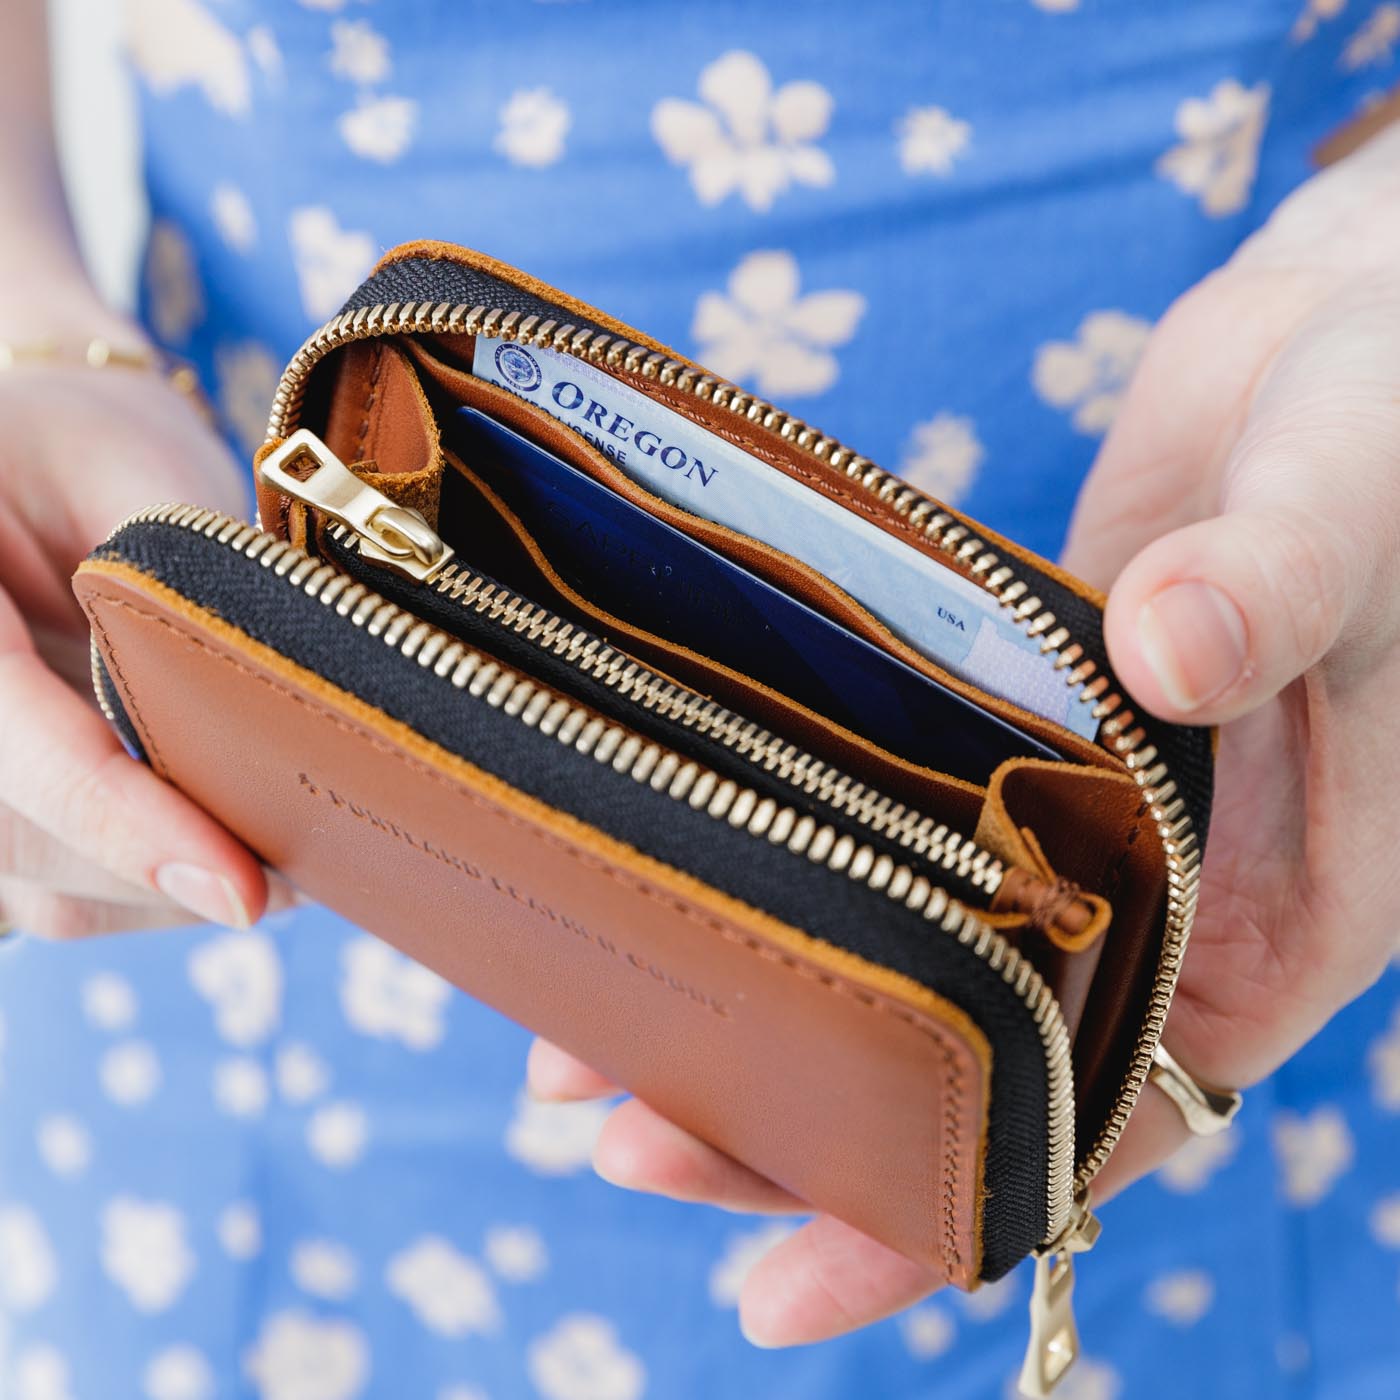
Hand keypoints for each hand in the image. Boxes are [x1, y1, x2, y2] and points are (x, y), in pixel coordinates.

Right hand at [0, 295, 276, 936]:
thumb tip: (262, 718)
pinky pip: (62, 892)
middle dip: (182, 866)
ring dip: (175, 889)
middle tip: (318, 862)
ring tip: (288, 852)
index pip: (25, 751)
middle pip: (38, 843)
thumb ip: (180, 575)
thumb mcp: (130, 462)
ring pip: (54, 890)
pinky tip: (229, 846)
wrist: (26, 452)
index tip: (243, 890)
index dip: (131, 825)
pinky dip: (155, 885)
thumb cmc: (80, 439)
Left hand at [522, 124, 1399, 1343]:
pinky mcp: (1006, 728)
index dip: (946, 1223)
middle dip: (794, 1126)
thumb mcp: (1357, 502)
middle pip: (964, 1067)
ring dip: (766, 1005)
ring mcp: (1074, 816)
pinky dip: (792, 865)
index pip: (1101, 1124)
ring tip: (587, 1041)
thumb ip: (1276, 584)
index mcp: (1280, 914)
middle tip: (614, 1132)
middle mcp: (1167, 896)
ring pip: (908, 958)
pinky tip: (677, 865)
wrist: (1357, 338)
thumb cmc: (1394, 427)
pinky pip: (890, 829)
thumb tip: (1172, 649)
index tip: (781, 1286)